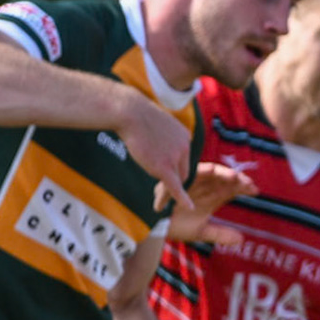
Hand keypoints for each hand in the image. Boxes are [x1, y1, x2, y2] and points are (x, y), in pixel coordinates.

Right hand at [118, 95, 194, 212]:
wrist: (130, 112)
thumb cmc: (137, 115)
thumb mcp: (157, 124)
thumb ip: (163, 138)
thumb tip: (158, 148)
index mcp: (185, 137)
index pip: (183, 159)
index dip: (174, 169)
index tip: (162, 175)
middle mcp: (184, 147)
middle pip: (183, 172)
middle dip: (173, 183)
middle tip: (159, 194)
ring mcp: (175, 157)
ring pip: (177, 181)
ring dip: (167, 193)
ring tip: (159, 204)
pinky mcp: (164, 167)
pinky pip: (175, 187)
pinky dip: (183, 199)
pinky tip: (189, 207)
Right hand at [159, 162, 256, 245]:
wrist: (155, 226)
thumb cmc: (177, 227)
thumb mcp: (201, 232)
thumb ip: (220, 234)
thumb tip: (241, 240)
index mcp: (211, 198)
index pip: (231, 190)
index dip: (243, 188)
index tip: (256, 190)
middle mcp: (205, 187)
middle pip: (225, 180)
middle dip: (239, 180)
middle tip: (250, 184)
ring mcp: (194, 182)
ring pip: (213, 173)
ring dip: (225, 174)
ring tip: (237, 178)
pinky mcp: (182, 179)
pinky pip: (195, 172)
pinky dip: (206, 171)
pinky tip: (218, 173)